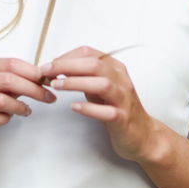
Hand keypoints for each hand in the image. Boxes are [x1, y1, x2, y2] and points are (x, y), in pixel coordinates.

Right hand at [0, 57, 55, 151]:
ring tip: (27, 111)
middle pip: (7, 80)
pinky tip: (8, 118)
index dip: (33, 72)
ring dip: (20, 107)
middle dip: (33, 89)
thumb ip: (15, 81)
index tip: (48, 80)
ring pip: (1, 100)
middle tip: (48, 97)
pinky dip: (5, 119)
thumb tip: (43, 77)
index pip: (10, 64)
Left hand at [39, 45, 160, 162]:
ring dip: (76, 83)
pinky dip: (90, 108)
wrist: (142, 134)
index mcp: (115, 68)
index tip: (49, 65)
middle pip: (94, 65)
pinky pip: (107, 112)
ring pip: (102, 84)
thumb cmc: (117, 108)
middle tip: (47, 72)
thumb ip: (84, 75)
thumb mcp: (100, 86)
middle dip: (67, 66)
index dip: (66, 57)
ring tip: (56, 86)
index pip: (89, 53)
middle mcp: (121, 80)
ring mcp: (123, 99)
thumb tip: (58, 67)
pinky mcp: (123, 119)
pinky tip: (75, 107)